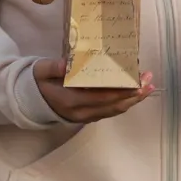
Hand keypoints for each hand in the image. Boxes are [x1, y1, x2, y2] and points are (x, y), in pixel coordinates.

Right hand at [33, 58, 154, 122]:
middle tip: (148, 81)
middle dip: (133, 94)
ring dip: (133, 100)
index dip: (119, 91)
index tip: (135, 81)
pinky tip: (136, 94)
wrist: (32, 102)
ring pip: (114, 111)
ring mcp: (86, 117)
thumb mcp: (40, 71)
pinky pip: (110, 112)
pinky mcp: (89, 117)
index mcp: (69, 100)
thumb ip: (53, 67)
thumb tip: (67, 64)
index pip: (100, 97)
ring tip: (149, 87)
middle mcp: (81, 113)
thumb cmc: (38, 82)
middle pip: (112, 106)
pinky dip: (125, 103)